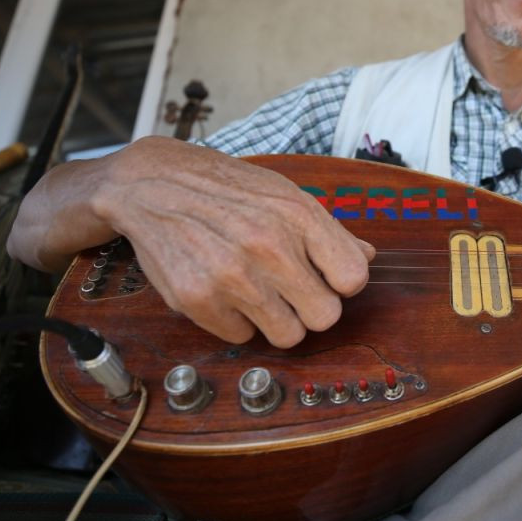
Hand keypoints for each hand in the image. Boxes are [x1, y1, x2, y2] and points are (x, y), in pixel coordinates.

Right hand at [88, 137, 373, 346]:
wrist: (152, 184)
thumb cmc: (227, 190)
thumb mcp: (285, 195)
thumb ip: (330, 232)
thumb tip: (369, 259)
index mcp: (298, 216)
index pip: (354, 279)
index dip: (341, 283)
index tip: (325, 276)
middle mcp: (268, 246)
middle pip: (326, 317)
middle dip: (311, 307)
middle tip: (290, 290)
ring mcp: (232, 276)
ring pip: (288, 336)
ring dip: (276, 319)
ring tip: (256, 290)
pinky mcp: (198, 299)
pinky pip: (242, 337)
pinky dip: (236, 320)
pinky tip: (223, 290)